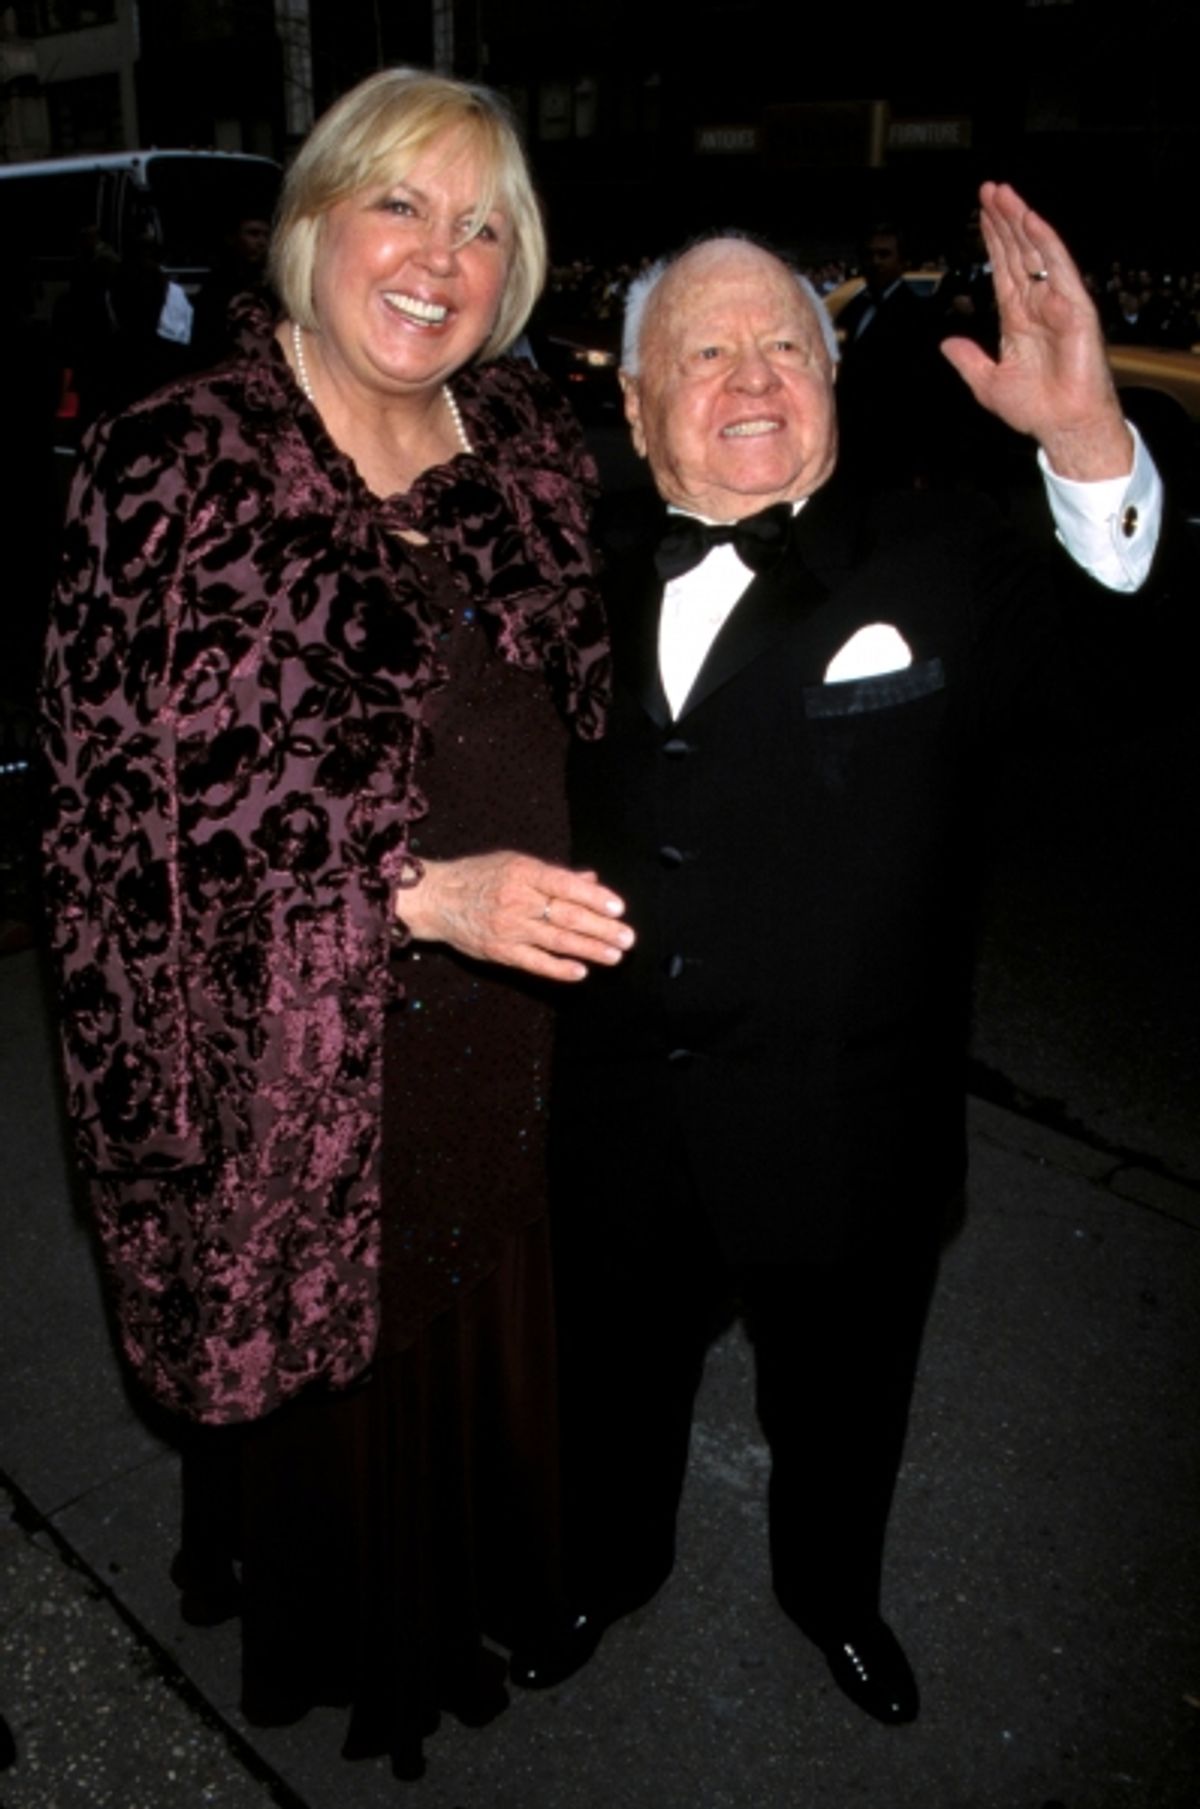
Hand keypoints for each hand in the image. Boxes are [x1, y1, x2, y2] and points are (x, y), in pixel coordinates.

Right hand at [392, 851, 634, 982]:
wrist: (438, 898)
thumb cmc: (479, 876)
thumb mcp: (515, 863)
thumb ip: (554, 875)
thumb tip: (590, 880)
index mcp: (525, 873)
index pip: (566, 886)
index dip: (595, 897)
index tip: (619, 908)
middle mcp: (518, 900)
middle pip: (568, 916)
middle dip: (602, 928)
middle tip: (627, 938)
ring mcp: (510, 928)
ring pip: (557, 940)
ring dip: (590, 949)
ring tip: (614, 955)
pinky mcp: (501, 951)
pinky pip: (535, 962)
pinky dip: (559, 968)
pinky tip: (581, 972)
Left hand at [940, 182, 1132, 479]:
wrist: (1062, 426)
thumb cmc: (1036, 408)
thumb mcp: (987, 382)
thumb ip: (968, 360)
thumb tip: (947, 345)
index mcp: (1018, 317)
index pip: (1003, 268)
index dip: (993, 239)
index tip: (981, 214)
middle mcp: (1038, 304)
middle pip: (1019, 252)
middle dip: (1004, 221)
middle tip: (990, 190)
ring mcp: (1057, 303)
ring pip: (1038, 252)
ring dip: (1021, 222)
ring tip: (1005, 196)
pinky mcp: (1075, 308)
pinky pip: (1060, 269)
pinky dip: (1046, 244)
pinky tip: (1032, 222)